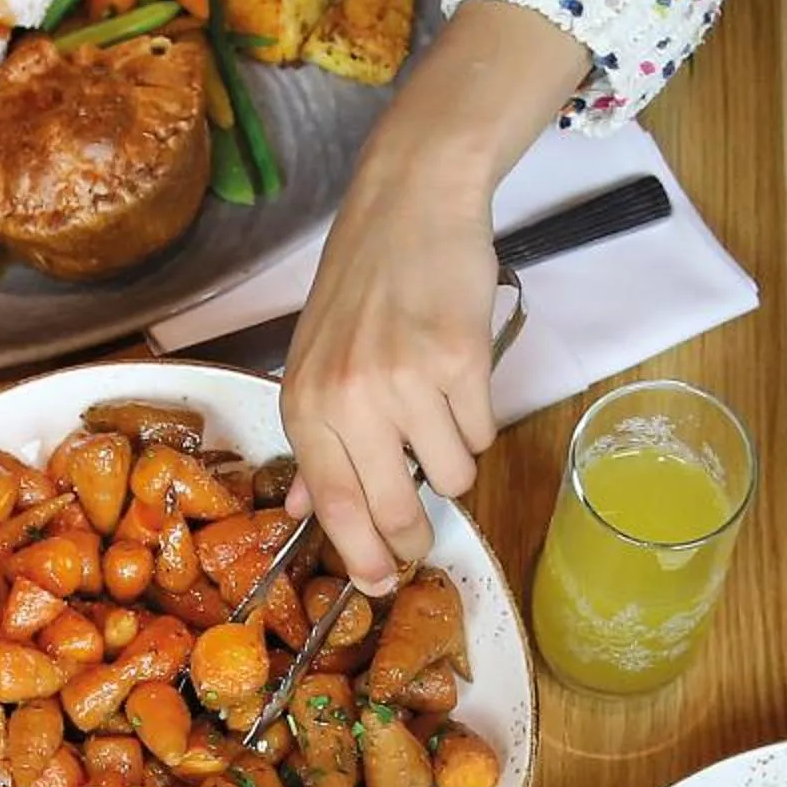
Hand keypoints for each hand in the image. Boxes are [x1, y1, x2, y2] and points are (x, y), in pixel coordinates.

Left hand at [282, 172, 503, 590]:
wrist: (410, 201)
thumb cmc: (362, 280)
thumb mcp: (315, 360)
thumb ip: (315, 440)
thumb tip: (305, 509)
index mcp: (307, 402)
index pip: (334, 507)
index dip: (362, 557)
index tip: (379, 585)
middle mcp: (351, 398)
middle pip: (394, 511)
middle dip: (414, 535)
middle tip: (422, 535)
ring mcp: (407, 381)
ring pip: (450, 476)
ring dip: (453, 460)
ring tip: (439, 412)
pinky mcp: (462, 362)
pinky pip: (481, 433)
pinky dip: (478, 418)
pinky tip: (460, 377)